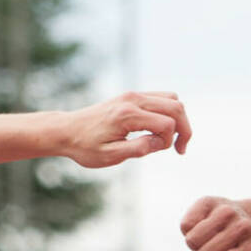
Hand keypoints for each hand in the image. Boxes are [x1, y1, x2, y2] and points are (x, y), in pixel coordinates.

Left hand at [62, 92, 191, 167]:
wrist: (66, 131)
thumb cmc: (84, 146)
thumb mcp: (109, 156)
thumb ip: (137, 149)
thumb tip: (162, 142)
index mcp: (127, 115)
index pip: (166, 123)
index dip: (169, 141)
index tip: (158, 151)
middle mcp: (133, 99)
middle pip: (176, 107)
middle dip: (184, 128)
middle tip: (180, 149)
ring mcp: (132, 95)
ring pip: (172, 99)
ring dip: (178, 119)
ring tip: (168, 139)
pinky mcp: (131, 96)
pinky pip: (161, 98)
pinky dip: (167, 112)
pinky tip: (159, 130)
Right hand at [180, 196, 250, 250]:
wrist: (242, 219)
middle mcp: (244, 228)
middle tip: (215, 247)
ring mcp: (228, 212)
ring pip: (193, 239)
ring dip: (194, 243)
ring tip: (207, 237)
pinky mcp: (209, 202)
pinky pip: (186, 224)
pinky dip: (188, 229)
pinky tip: (200, 224)